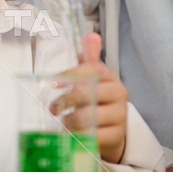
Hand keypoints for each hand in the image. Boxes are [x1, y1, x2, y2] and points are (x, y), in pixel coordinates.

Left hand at [52, 33, 127, 162]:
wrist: (112, 129)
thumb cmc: (97, 99)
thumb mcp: (92, 78)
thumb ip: (89, 58)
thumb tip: (91, 36)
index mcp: (111, 77)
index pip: (91, 70)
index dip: (70, 74)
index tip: (52, 83)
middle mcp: (119, 94)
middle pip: (85, 93)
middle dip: (64, 101)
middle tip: (53, 108)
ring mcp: (120, 116)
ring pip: (85, 116)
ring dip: (68, 120)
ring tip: (64, 121)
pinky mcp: (116, 136)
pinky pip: (90, 136)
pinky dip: (77, 135)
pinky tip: (73, 133)